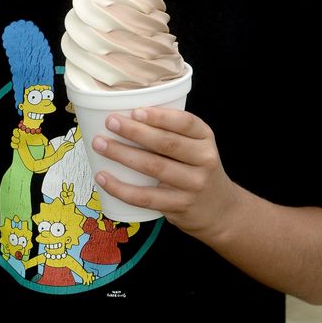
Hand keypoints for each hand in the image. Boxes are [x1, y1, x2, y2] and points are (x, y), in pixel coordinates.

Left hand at [92, 107, 240, 243]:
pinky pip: (146, 197)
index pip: (185, 123)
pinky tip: (103, 177)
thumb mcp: (197, 146)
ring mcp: (193, 185)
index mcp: (205, 138)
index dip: (160, 116)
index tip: (135, 111)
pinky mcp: (179, 206)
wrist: (221, 211)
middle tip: (110, 122)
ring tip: (100, 144)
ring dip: (123, 155)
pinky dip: (121, 188)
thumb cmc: (197, 169)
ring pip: (153, 167)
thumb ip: (173, 132)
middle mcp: (204, 160)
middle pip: (166, 143)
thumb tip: (128, 114)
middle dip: (134, 131)